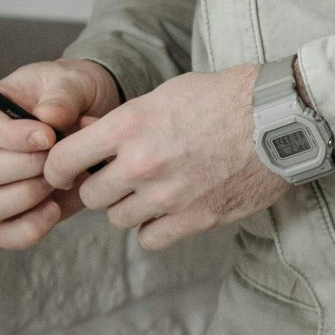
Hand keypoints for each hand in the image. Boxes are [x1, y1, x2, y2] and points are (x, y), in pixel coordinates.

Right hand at [0, 58, 121, 250]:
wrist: (93, 116)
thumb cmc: (71, 93)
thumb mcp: (71, 82)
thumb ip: (61, 97)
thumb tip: (48, 118)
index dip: (13, 137)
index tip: (49, 136)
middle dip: (27, 167)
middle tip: (59, 158)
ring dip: (25, 198)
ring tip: (57, 181)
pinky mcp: (15, 211)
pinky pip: (6, 233)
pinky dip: (28, 228)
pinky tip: (54, 209)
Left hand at [41, 61, 288, 251]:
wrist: (277, 120)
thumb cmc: (221, 98)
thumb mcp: (162, 96)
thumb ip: (124, 123)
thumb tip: (89, 141)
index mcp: (128, 126)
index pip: (64, 159)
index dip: (57, 167)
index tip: (63, 170)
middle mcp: (142, 164)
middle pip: (91, 195)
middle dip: (98, 187)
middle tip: (114, 178)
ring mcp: (168, 196)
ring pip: (118, 219)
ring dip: (126, 207)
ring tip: (146, 191)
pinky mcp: (195, 219)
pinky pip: (149, 239)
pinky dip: (151, 229)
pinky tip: (163, 212)